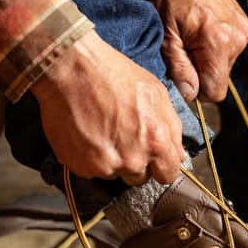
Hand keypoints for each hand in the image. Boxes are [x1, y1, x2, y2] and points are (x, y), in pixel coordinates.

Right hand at [30, 31, 184, 186]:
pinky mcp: (80, 166)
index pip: (168, 175)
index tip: (154, 159)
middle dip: (135, 162)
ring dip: (111, 160)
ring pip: (114, 174)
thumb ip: (172, 128)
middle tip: (122, 136)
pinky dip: (89, 158)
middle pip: (140, 178)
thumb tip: (178, 154)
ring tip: (102, 130)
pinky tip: (87, 133)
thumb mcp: (156, 93)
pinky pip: (91, 171)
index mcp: (156, 142)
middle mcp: (132, 159)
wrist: (69, 69)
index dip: (162, 166)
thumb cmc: (112, 74)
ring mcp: (105, 166)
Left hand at [144, 0, 247, 101]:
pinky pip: (229, 52)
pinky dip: (214, 47)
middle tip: (182, 46)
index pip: (214, 92)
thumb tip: (190, 95)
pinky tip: (202, 29)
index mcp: (217, 42)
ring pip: (223, 66)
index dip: (195, 88)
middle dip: (199, 71)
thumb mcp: (164, 35)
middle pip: (218, 80)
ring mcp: (244, 32)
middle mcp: (237, 39)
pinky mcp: (245, 27)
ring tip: (191, 34)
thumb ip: (178, 68)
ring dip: (206, 58)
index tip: (181, 70)